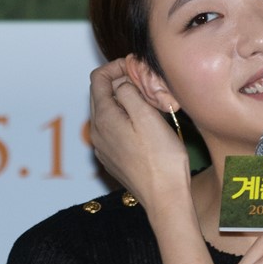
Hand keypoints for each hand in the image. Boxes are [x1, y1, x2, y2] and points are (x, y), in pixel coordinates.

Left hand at [89, 58, 189, 212]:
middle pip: (102, 95)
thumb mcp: (148, 116)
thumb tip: (123, 82)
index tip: (137, 66)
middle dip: (123, 83)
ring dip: (126, 102)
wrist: (165, 197)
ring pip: (109, 113)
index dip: (117, 66)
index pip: (98, 79)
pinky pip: (115, 130)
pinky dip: (127, 119)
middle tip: (149, 83)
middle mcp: (97, 132)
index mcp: (103, 118)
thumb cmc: (162, 158)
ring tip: (152, 103)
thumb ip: (130, 92)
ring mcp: (104, 147)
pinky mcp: (114, 159)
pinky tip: (148, 125)